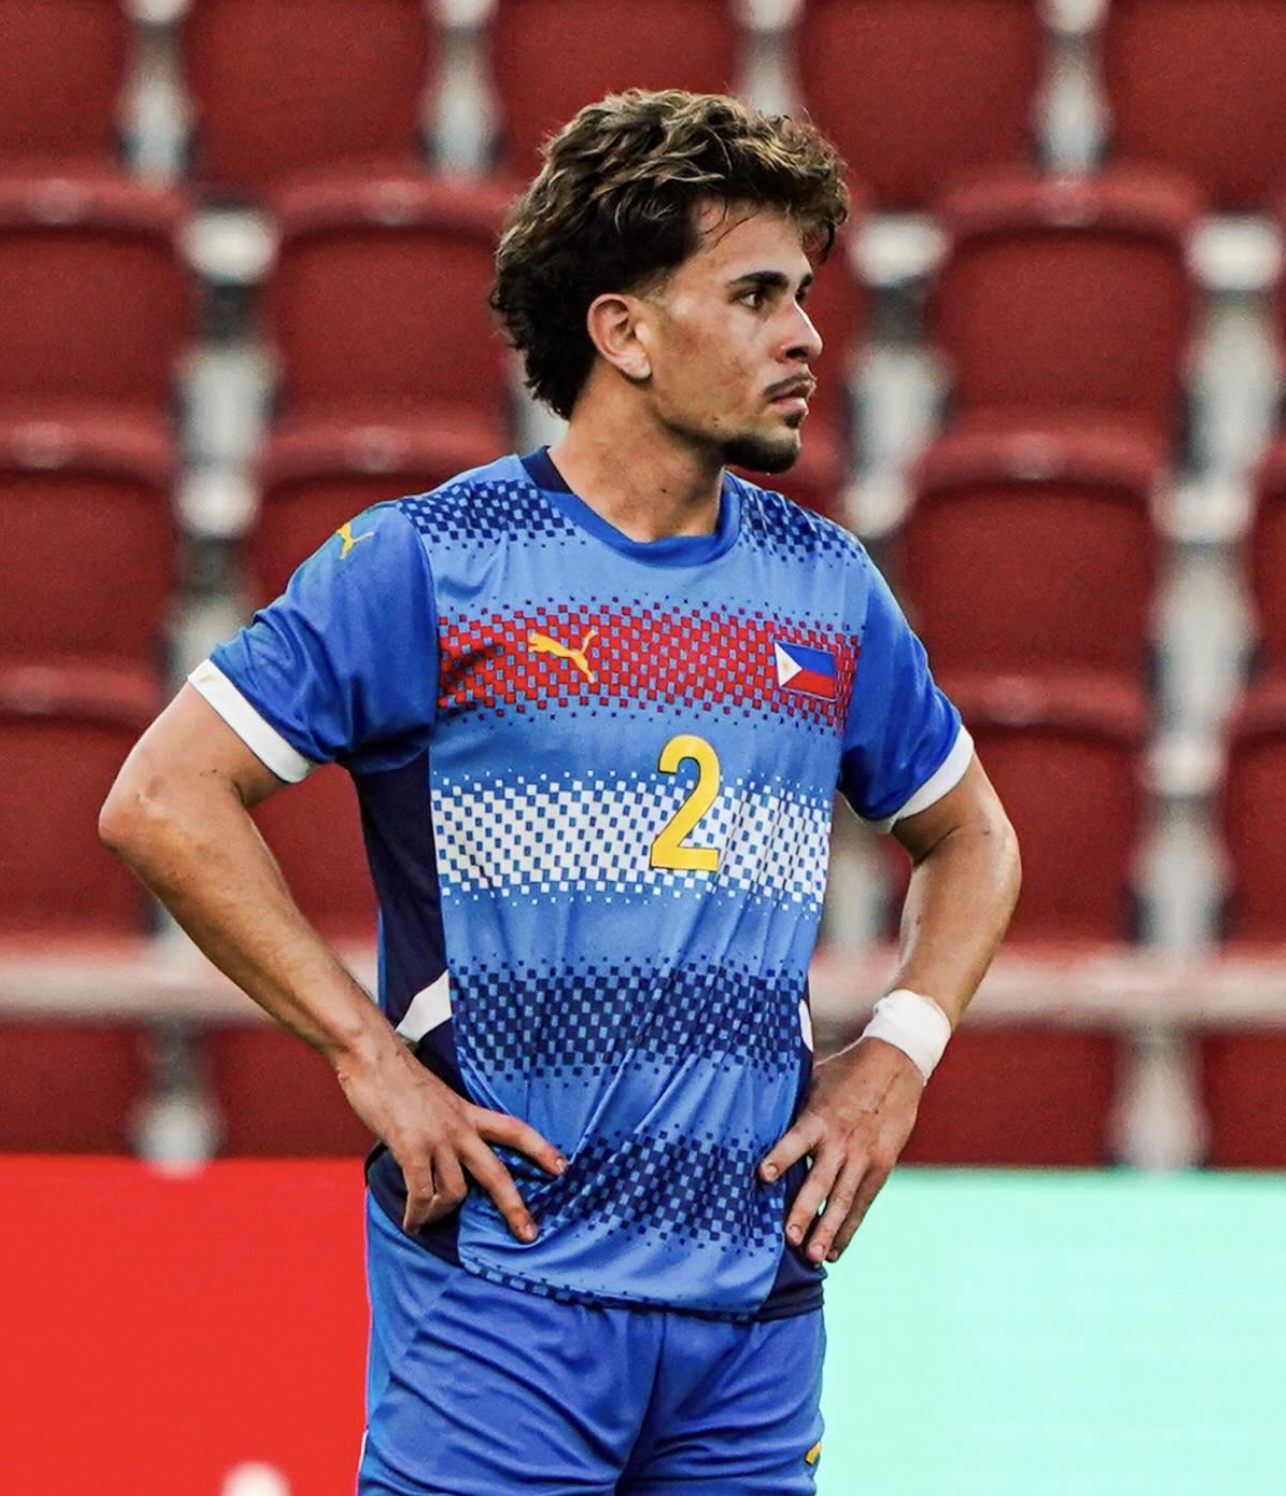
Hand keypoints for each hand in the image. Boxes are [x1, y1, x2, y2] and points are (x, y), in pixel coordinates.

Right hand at [336, 1038, 564, 1240]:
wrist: (373, 1055)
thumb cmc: (398, 1075)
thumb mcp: (437, 1097)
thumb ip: (446, 1122)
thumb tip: (442, 1152)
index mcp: (468, 1112)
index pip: (514, 1130)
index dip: (540, 1149)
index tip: (563, 1167)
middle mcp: (459, 1127)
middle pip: (496, 1172)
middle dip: (514, 1206)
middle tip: (528, 1234)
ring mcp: (436, 1138)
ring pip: (456, 1192)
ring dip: (442, 1213)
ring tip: (427, 1219)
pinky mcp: (411, 1147)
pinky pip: (422, 1194)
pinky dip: (418, 1215)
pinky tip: (412, 1224)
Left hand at [759, 1037, 923, 1263]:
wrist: (897, 1066)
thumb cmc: (845, 1073)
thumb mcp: (814, 1081)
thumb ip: (791, 1108)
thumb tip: (749, 1117)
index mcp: (819, 1118)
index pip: (796, 1140)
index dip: (780, 1156)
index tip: (763, 1175)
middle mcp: (841, 1141)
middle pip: (821, 1181)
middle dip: (805, 1211)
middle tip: (789, 1238)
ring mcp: (863, 1157)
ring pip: (844, 1200)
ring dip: (828, 1230)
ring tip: (814, 1257)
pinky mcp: (881, 1166)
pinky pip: (862, 1203)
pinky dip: (849, 1228)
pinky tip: (835, 1252)